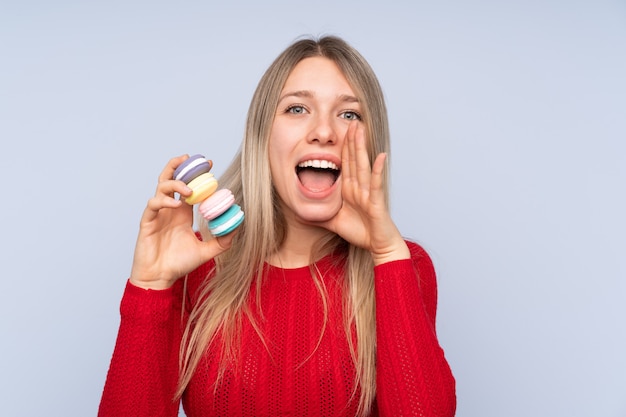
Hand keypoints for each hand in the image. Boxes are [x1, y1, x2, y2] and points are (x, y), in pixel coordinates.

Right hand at [129, 155, 235, 289]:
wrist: (160, 278)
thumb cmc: (179, 264)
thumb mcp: (207, 251)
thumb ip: (223, 241)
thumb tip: (238, 228)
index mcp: (183, 213)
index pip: (188, 186)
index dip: (196, 173)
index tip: (209, 164)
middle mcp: (170, 209)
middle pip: (170, 178)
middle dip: (180, 165)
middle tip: (193, 159)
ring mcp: (158, 214)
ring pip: (161, 186)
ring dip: (175, 182)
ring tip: (189, 190)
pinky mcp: (147, 221)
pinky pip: (153, 204)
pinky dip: (164, 200)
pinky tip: (177, 204)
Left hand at [317, 122, 409, 264]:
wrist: (378, 247)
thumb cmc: (360, 233)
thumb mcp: (332, 221)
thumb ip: (319, 215)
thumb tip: (301, 213)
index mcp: (349, 189)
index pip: (344, 164)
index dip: (342, 147)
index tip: (340, 130)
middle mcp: (359, 188)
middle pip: (354, 159)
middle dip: (352, 140)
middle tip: (351, 120)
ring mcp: (368, 193)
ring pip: (362, 165)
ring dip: (361, 147)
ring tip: (360, 129)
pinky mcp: (376, 202)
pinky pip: (375, 183)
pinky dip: (377, 170)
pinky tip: (380, 156)